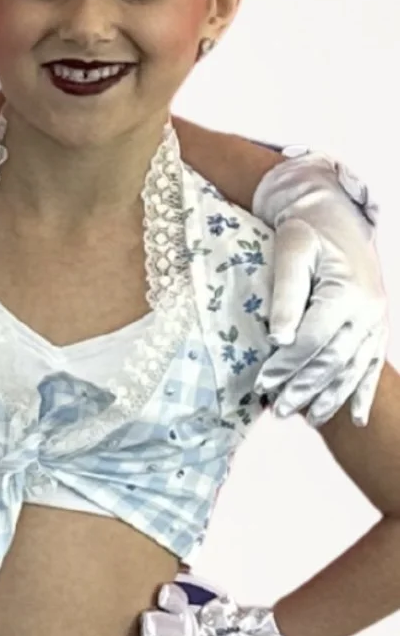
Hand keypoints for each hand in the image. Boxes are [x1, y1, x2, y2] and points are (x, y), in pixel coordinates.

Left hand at [253, 155, 384, 425]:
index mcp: (346, 292)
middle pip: (333, 360)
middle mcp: (367, 310)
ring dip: (331, 397)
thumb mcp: (289, 253)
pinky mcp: (375, 325)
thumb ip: (285, 295)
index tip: (261, 384)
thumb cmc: (304, 232)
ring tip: (307, 419)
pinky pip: (371, 364)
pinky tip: (358, 419)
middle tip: (278, 410)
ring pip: (354, 368)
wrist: (335, 216)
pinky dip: (364, 392)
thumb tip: (279, 339)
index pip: (312, 341)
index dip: (285, 366)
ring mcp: (375, 320)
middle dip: (305, 388)